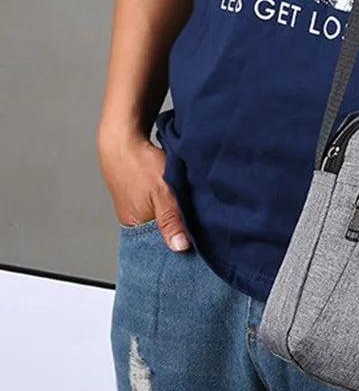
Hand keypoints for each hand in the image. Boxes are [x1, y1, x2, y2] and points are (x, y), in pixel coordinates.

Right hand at [97, 123, 190, 251]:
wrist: (123, 139)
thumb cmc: (138, 164)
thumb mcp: (161, 193)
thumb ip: (170, 220)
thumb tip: (179, 247)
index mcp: (136, 227)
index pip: (161, 250)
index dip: (181, 250)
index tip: (200, 251)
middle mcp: (137, 223)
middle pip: (166, 238)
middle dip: (183, 236)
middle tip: (203, 232)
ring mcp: (141, 211)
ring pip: (167, 223)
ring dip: (181, 221)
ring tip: (195, 219)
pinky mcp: (146, 200)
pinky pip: (165, 211)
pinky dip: (176, 210)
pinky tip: (186, 206)